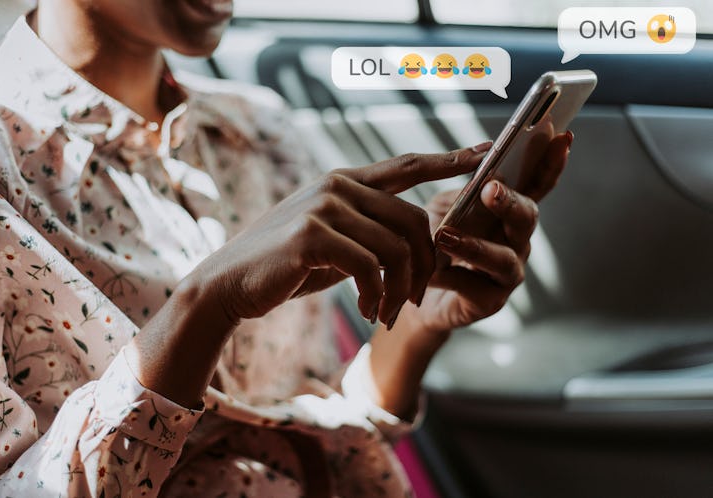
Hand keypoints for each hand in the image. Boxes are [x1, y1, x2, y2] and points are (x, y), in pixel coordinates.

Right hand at [185, 144, 491, 328]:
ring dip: (401, 289)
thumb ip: (367, 230)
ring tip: (388, 313)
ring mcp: (324, 207)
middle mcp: (337, 186)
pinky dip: (377, 296)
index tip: (484, 153)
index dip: (448, 160)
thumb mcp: (333, 242)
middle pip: (414, 219)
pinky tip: (368, 311)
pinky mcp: (311, 235)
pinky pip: (370, 267)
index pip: (406, 166)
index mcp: (344, 182)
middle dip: (425, 266)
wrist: (231, 283)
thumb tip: (412, 241)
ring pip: (396, 247)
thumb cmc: (285, 266)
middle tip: (415, 300)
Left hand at [403, 131, 572, 336]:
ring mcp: (507, 273)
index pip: (537, 184)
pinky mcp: (490, 301)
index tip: (562, 137)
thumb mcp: (445, 207)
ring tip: (445, 237)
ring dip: (476, 245)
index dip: (552, 163)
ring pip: (503, 258)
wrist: (416, 290)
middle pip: (527, 218)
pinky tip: (431, 272)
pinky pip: (475, 287)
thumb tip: (479, 159)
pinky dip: (451, 276)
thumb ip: (463, 190)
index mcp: (509, 212)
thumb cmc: (435, 242)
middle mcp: (516, 240)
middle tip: (491, 189)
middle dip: (511, 202)